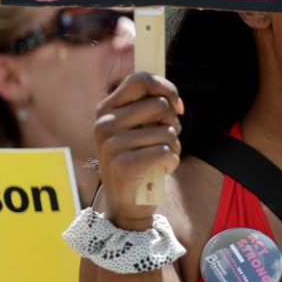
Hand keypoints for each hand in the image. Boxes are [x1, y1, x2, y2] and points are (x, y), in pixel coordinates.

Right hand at [93, 73, 183, 229]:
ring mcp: (112, 144)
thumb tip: (175, 99)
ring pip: (168, 131)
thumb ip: (149, 108)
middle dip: (173, 123)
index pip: (140, 80)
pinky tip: (159, 170)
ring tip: (158, 159)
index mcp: (106, 109)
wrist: (126, 202)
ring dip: (174, 146)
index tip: (176, 105)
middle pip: (160, 105)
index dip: (166, 88)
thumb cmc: (138, 159)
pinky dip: (172, 162)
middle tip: (162, 141)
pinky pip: (167, 151)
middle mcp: (104, 124)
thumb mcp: (136, 129)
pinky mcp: (123, 165)